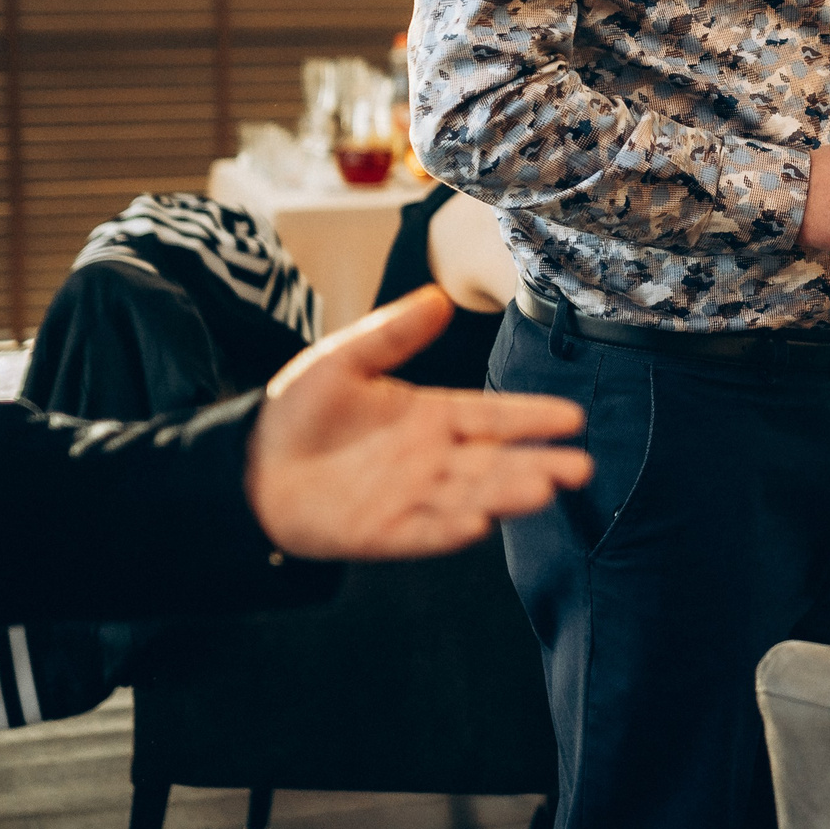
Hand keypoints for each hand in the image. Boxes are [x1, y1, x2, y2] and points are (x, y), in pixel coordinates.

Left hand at [247, 288, 592, 560]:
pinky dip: (450, 530)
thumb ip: (393, 333)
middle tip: (580, 467)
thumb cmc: (299, 410)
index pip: (492, 416)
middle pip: (494, 462)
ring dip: (506, 494)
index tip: (572, 417)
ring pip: (470, 495)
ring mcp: (411, 498)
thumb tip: (440, 295)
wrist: (249, 464)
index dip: (530, 417)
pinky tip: (479, 523)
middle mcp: (431, 459)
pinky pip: (423, 532)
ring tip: (545, 489)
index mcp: (431, 415)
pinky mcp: (383, 533)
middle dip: (537, 464)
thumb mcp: (344, 359)